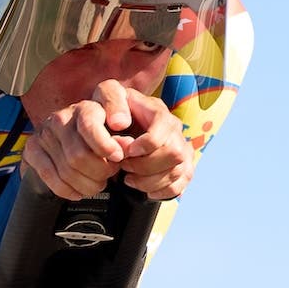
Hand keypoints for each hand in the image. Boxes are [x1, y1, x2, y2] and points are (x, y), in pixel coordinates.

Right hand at [22, 79, 191, 200]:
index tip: (119, 156)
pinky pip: (51, 176)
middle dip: (101, 170)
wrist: (66, 147)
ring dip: (88, 183)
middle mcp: (67, 112)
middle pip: (83, 150)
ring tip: (97, 183)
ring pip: (69, 165)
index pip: (101, 110)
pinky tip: (79, 191)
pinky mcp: (32, 150)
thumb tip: (129, 150)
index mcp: (95, 101)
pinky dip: (69, 190)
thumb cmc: (112, 139)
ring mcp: (47, 130)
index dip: (109, 137)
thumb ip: (141, 135)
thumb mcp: (134, 132)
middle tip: (110, 175)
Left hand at [96, 79, 193, 199]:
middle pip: (174, 153)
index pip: (165, 127)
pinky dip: (160, 191)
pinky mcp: (182, 168)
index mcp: (158, 110)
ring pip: (177, 171)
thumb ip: (112, 102)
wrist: (116, 127)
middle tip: (124, 167)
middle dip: (145, 166)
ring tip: (128, 178)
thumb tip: (120, 123)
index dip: (147, 143)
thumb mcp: (106, 96)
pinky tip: (144, 189)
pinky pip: (179, 186)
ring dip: (149, 180)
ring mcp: (181, 149)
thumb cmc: (111, 112)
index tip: (127, 152)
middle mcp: (175, 129)